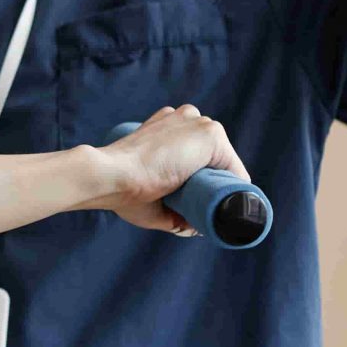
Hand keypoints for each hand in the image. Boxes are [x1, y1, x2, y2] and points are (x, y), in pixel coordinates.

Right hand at [93, 105, 247, 234]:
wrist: (110, 175)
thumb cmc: (120, 188)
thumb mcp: (150, 195)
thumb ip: (172, 211)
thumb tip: (193, 228)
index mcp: (168, 124)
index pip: (199, 152)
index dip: (201, 178)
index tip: (195, 200)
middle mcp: (186, 118)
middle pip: (215, 157)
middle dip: (211, 182)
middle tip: (198, 207)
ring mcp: (199, 124)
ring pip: (225, 163)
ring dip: (220, 186)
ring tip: (205, 208)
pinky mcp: (211, 135)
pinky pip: (236, 171)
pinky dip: (233, 191)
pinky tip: (220, 204)